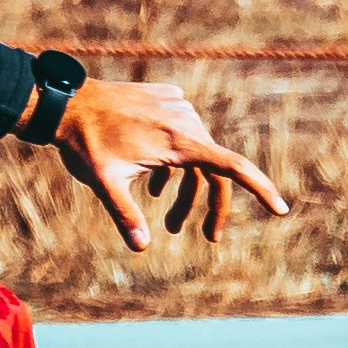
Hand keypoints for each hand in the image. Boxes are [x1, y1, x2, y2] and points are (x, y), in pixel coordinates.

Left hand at [47, 72, 293, 258]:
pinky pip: (183, 136)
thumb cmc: (84, 143)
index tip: (281, 209)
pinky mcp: (167, 99)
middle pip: (215, 169)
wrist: (66, 101)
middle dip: (212, 206)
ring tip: (167, 223)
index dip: (260, 188)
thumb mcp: (104, 183)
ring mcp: (177, 106)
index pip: (231, 167)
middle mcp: (185, 120)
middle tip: (208, 238)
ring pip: (197, 155)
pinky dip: (175, 165)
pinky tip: (154, 187)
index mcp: (178, 140)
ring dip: (188, 190)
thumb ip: (126, 215)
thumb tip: (141, 248)